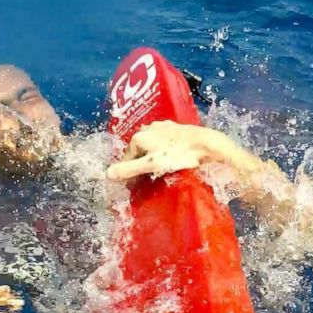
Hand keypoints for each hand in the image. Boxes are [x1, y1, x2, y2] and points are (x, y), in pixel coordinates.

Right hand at [106, 121, 259, 180]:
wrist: (204, 144)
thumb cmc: (177, 155)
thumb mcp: (151, 165)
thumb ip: (129, 169)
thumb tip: (107, 174)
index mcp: (139, 137)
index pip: (127, 157)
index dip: (129, 172)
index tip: (133, 185)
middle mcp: (149, 128)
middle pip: (139, 150)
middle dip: (140, 163)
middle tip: (146, 179)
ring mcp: (163, 127)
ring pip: (151, 145)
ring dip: (151, 157)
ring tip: (158, 171)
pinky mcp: (176, 128)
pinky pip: (163, 142)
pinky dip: (162, 151)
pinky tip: (170, 159)